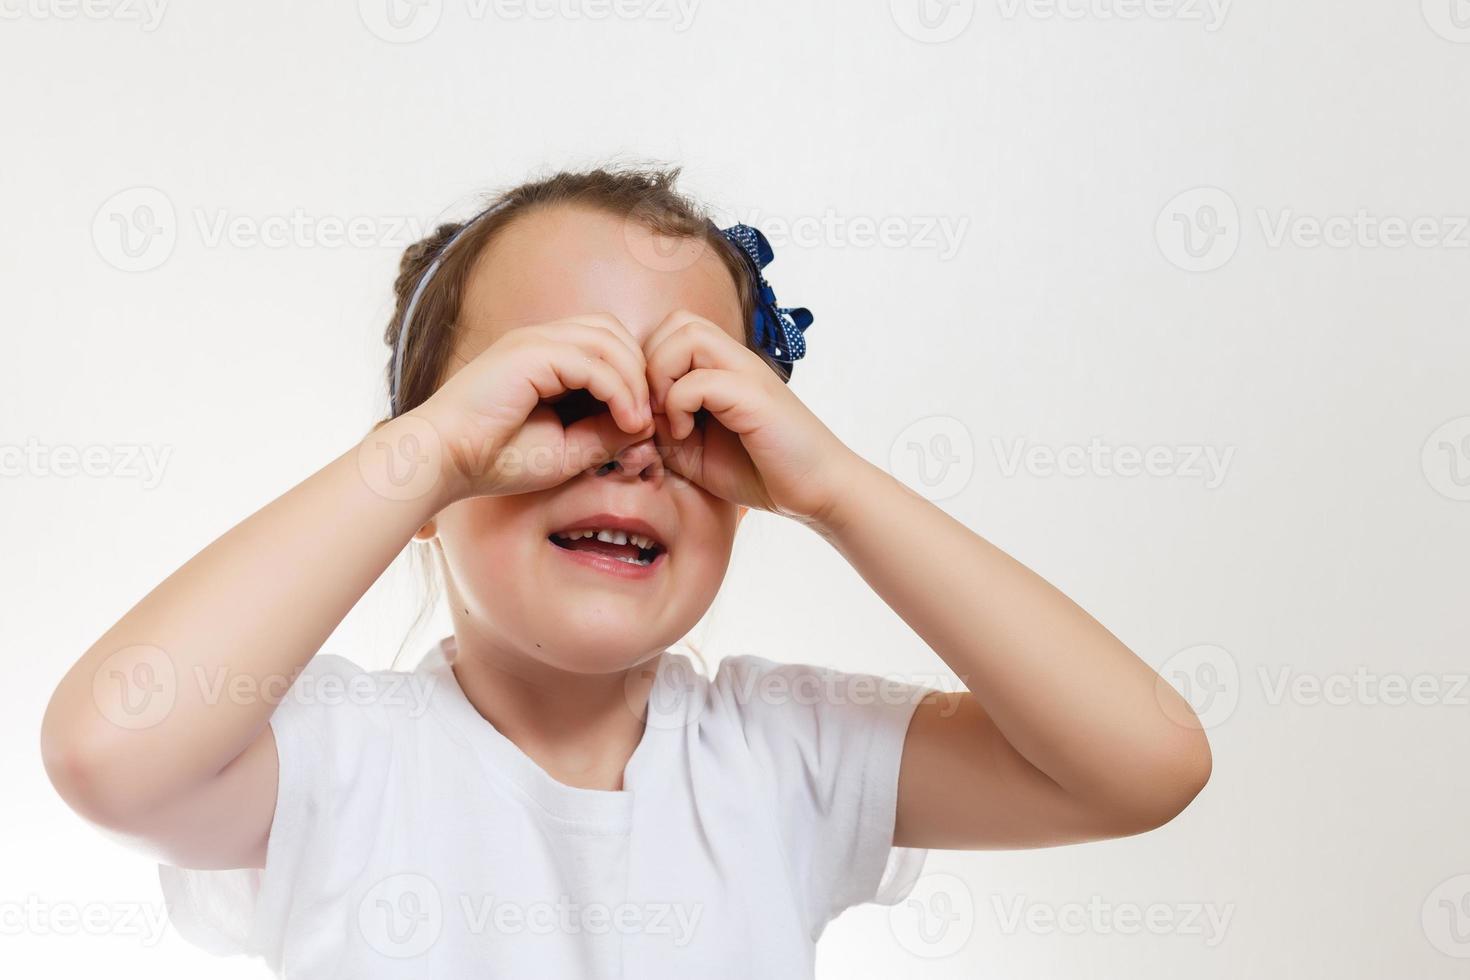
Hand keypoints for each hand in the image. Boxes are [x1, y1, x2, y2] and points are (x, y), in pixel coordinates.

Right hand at [411, 313, 654, 500]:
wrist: (443, 462)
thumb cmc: (496, 460)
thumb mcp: (567, 449)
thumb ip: (606, 432)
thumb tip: (646, 423)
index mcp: (545, 357)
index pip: (606, 345)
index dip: (634, 378)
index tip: (647, 422)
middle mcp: (540, 340)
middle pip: (613, 333)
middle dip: (640, 372)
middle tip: (650, 417)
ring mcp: (533, 342)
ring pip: (607, 340)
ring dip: (634, 380)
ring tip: (640, 421)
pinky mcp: (529, 353)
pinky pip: (591, 362)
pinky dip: (618, 390)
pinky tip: (627, 420)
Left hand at [642, 310, 860, 524]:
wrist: (818, 490)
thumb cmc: (761, 472)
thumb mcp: (696, 452)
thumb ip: (664, 429)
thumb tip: (632, 418)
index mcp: (723, 367)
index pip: (671, 331)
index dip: (649, 366)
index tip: (651, 413)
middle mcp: (736, 360)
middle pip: (677, 321)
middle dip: (651, 363)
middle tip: (655, 410)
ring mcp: (747, 373)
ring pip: (686, 334)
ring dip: (663, 375)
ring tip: (669, 417)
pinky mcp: (754, 395)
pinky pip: (699, 379)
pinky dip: (679, 405)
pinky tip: (686, 436)